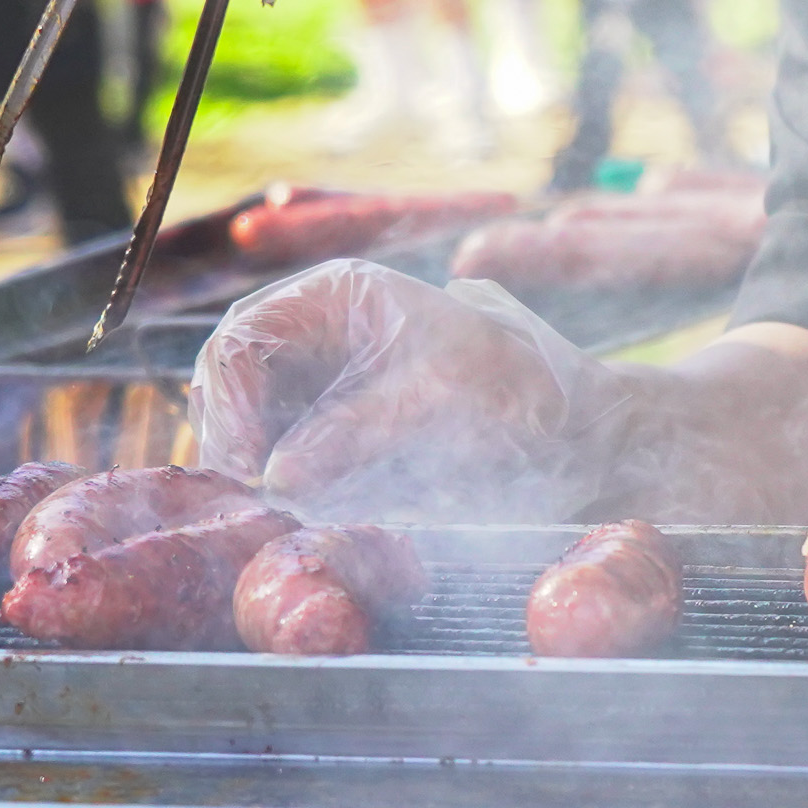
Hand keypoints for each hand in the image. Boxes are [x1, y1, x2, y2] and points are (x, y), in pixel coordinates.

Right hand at [188, 259, 629, 520]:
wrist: (576, 431)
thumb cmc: (521, 391)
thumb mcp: (437, 401)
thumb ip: (354, 432)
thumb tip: (277, 476)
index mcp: (340, 294)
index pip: (242, 337)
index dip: (232, 401)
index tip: (250, 467)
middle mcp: (320, 332)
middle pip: (231, 382)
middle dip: (233, 439)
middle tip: (254, 502)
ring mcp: (323, 382)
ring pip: (249, 424)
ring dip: (252, 468)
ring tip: (278, 512)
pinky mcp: (335, 431)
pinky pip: (282, 457)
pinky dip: (281, 485)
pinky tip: (299, 513)